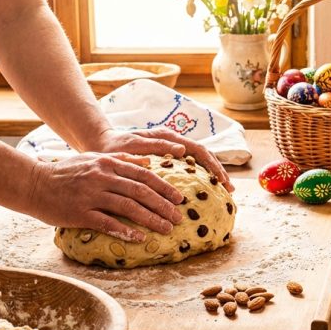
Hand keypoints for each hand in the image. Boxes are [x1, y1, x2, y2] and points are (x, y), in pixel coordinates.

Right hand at [27, 152, 184, 241]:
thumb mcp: (93, 159)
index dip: (164, 187)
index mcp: (107, 163)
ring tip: (166, 229)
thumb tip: (147, 163)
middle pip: (141, 192)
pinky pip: (108, 223)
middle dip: (163, 206)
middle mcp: (102, 177)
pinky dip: (126, 230)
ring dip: (151, 219)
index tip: (179, 198)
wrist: (33, 184)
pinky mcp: (80, 213)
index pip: (143, 175)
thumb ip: (120, 160)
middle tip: (179, 217)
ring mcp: (91, 196)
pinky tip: (140, 238)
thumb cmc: (65, 173)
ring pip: (129, 207)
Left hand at [92, 128, 233, 191]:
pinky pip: (188, 168)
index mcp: (167, 137)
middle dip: (218, 172)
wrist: (101, 146)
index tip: (222, 180)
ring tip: (223, 192)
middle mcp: (173, 142)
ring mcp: (171, 151)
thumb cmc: (114, 146)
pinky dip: (199, 179)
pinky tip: (204, 192)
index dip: (212, 165)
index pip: (198, 150)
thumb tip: (181, 149)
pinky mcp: (167, 160)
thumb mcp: (132, 145)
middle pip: (203, 156)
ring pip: (198, 162)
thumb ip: (156, 146)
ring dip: (212, 176)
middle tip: (229, 190)